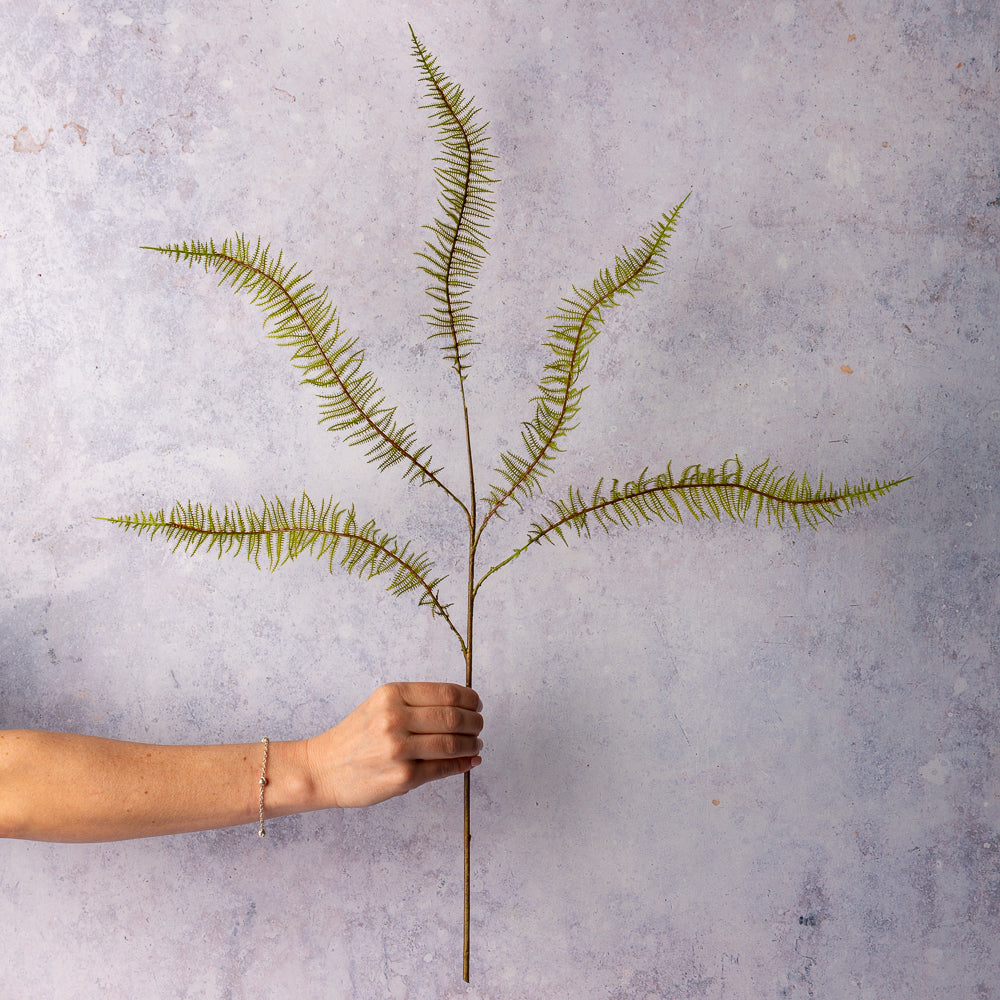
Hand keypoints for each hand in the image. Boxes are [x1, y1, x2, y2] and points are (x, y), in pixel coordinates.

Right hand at [305, 682, 483, 808]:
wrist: (323, 768)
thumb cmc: (356, 736)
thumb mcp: (381, 705)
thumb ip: (417, 703)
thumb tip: (464, 707)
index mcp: (392, 694)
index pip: (447, 693)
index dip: (470, 699)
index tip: (476, 704)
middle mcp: (395, 718)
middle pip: (454, 717)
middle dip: (475, 722)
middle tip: (479, 726)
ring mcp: (399, 749)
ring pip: (453, 743)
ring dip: (472, 744)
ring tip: (475, 745)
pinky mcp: (402, 777)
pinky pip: (443, 768)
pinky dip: (463, 764)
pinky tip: (469, 761)